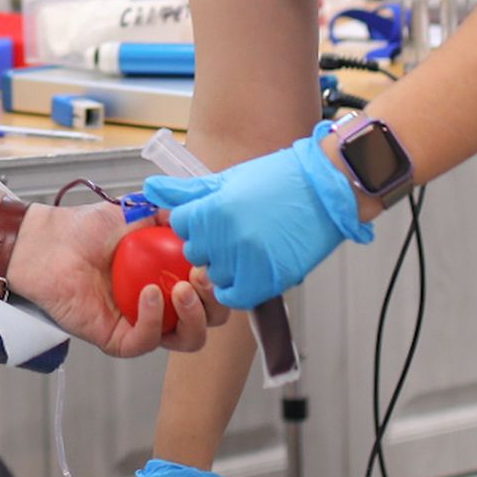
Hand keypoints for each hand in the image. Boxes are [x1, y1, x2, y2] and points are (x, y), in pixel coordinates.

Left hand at [7, 203, 227, 356]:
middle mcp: (160, 306)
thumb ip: (171, 214)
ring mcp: (140, 324)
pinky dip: (153, 319)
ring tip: (183, 288)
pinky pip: (145, 341)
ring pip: (186, 340)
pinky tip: (150, 293)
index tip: (217, 259)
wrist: (46, 241)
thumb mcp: (136, 212)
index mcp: (170, 279)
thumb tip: (203, 215)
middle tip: (203, 277)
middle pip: (207, 321)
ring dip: (193, 316)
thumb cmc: (85, 229)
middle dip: (214, 303)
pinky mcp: (116, 338)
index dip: (220, 281)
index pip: (211, 292)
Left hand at [143, 133, 372, 310]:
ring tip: (241, 248)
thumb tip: (150, 187)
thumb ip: (185, 191)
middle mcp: (226, 238)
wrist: (326, 191)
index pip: (179, 225)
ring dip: (222, 267)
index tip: (208, 217)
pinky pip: (235, 296)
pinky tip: (244, 271)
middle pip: (194, 253)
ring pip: (213, 276)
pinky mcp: (267, 280)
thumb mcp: (226, 180)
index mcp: (213, 210)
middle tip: (227, 233)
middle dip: (205, 245)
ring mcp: (247, 262)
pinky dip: (235, 288)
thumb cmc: (279, 180)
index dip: (192, 222)